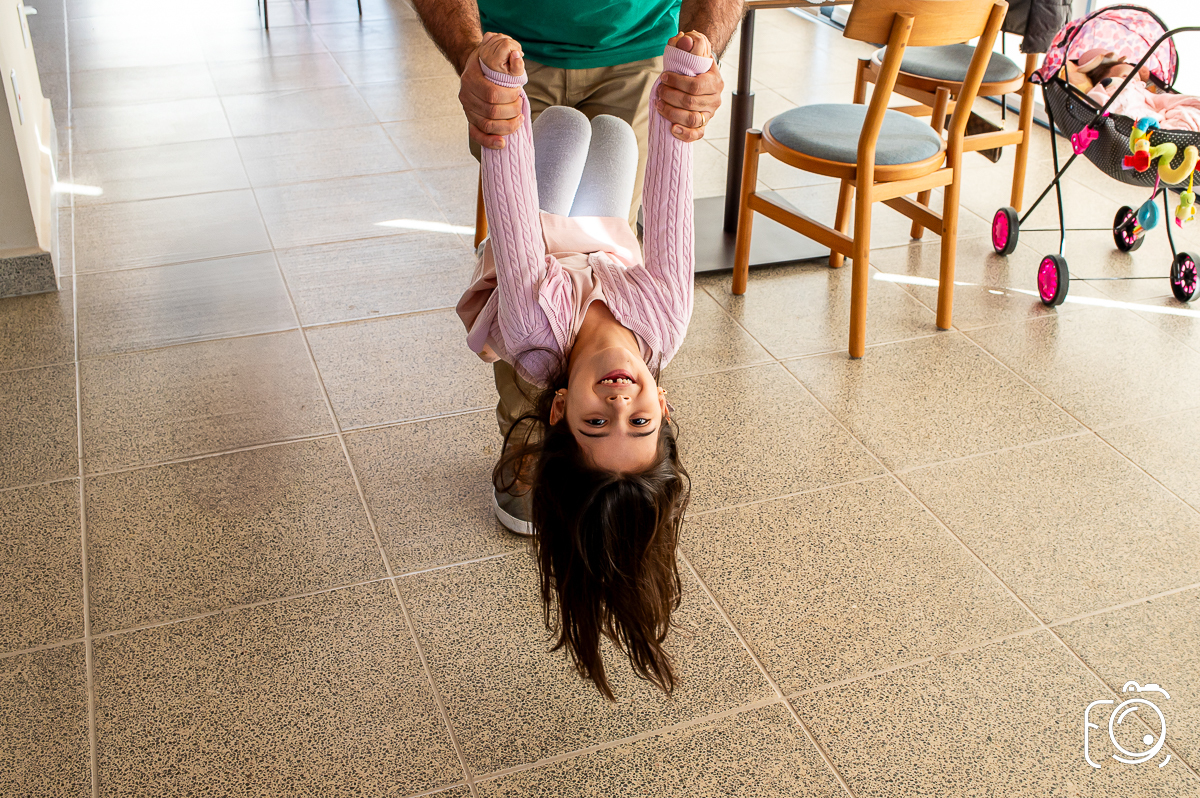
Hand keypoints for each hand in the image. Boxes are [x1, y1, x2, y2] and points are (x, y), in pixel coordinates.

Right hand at [459, 32, 525, 149]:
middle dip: (512, 110)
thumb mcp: (497, 53)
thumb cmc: (488, 61)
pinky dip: (490, 141)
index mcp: (470, 77)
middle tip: (520, 104)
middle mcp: (466, 95)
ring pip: (487, 125)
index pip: (492, 93)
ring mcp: (467, 109)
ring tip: (519, 119)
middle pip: (491, 111)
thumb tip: (518, 56)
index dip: (510, 96)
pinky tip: (503, 143)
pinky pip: (477, 135)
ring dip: (508, 125)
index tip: (519, 91)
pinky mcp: (470, 119)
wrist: (474, 66)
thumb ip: (509, 57)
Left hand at [478, 31, 524, 76]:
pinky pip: (491, 34)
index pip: (507, 45)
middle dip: (513, 44)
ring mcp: (483, 49)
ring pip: (499, 36)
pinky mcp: (482, 45)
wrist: (497, 75)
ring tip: (510, 50)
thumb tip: (516, 53)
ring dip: (508, 40)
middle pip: (504, 39)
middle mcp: (486, 55)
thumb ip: (518, 65)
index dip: (516, 47)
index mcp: (493, 62)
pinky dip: (498, 38)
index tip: (520, 55)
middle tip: (515, 53)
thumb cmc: (510, 73)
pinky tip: (502, 45)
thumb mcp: (516, 73)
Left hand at [659, 30, 721, 142]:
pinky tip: (672, 128)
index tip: (664, 77)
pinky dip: (684, 134)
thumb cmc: (694, 65)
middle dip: (670, 97)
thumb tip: (683, 40)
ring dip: (671, 113)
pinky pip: (696, 134)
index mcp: (714, 81)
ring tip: (659, 104)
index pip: (695, 86)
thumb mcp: (694, 50)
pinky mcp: (703, 125)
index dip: (677, 83)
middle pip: (690, 103)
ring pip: (691, 119)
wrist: (699, 76)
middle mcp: (715, 99)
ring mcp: (709, 114)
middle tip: (659, 90)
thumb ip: (690, 42)